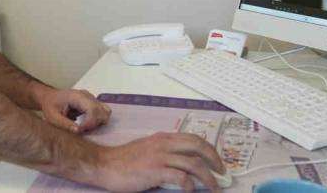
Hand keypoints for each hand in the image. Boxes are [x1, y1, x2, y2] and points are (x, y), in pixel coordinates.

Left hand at [34, 87, 111, 132]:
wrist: (49, 97)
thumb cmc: (50, 106)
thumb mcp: (53, 117)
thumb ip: (64, 124)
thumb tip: (78, 131)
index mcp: (77, 96)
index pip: (93, 110)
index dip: (89, 123)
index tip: (80, 131)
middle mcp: (87, 96)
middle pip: (102, 111)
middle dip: (94, 124)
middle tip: (82, 130)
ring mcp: (91, 98)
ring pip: (105, 112)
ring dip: (98, 122)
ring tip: (84, 127)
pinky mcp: (92, 102)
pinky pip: (102, 112)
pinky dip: (97, 120)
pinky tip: (86, 124)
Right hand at [93, 132, 224, 191]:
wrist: (104, 165)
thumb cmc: (124, 161)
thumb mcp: (147, 149)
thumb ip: (164, 152)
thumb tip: (183, 164)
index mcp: (163, 138)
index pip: (194, 138)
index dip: (209, 150)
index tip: (217, 162)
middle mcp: (164, 144)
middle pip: (199, 146)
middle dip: (215, 160)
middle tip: (222, 174)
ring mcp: (160, 157)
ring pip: (194, 163)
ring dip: (208, 177)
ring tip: (214, 188)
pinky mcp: (155, 171)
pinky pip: (180, 177)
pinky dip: (190, 185)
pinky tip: (190, 191)